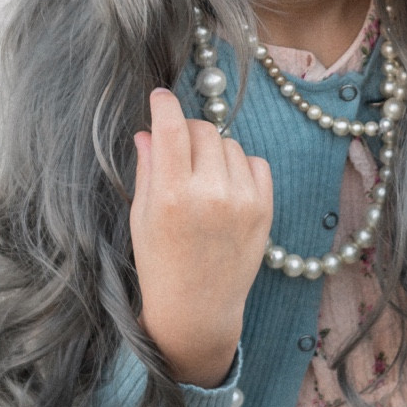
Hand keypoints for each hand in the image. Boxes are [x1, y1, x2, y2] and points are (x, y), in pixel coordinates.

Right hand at [131, 88, 273, 386]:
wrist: (197, 310)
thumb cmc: (160, 264)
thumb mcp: (142, 217)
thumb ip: (148, 169)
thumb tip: (149, 131)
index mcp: (171, 196)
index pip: (172, 128)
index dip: (164, 104)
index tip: (160, 97)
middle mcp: (210, 194)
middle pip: (203, 130)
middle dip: (188, 131)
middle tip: (179, 149)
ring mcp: (242, 201)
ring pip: (229, 144)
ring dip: (214, 151)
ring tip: (201, 179)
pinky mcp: (264, 210)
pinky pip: (255, 163)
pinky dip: (240, 167)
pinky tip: (225, 188)